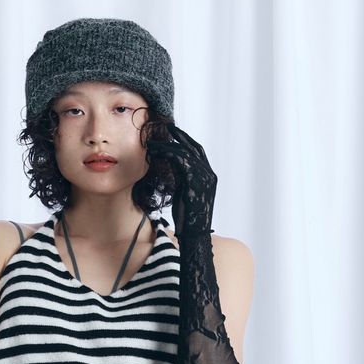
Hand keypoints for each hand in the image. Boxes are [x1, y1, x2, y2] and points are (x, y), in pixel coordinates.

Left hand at [148, 121, 217, 238]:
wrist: (195, 236)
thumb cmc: (188, 220)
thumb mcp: (185, 195)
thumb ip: (182, 180)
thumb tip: (170, 169)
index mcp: (208, 177)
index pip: (197, 152)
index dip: (185, 140)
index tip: (172, 134)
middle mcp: (208, 174)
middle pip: (193, 147)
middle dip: (179, 136)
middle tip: (165, 127)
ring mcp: (204, 178)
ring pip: (185, 152)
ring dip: (168, 145)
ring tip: (154, 141)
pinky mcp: (194, 182)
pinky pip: (180, 161)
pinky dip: (167, 154)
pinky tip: (156, 152)